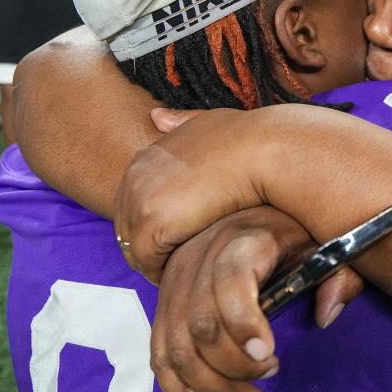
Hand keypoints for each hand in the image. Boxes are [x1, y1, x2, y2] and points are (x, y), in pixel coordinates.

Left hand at [114, 108, 265, 282]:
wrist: (264, 150)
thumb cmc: (248, 137)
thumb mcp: (207, 121)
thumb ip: (179, 122)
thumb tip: (155, 116)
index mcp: (145, 158)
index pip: (133, 202)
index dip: (155, 222)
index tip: (179, 236)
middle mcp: (134, 177)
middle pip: (128, 227)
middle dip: (150, 245)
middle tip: (180, 261)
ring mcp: (139, 200)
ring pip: (134, 247)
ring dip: (156, 262)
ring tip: (185, 273)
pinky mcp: (153, 224)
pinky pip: (148, 262)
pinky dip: (164, 272)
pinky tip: (189, 275)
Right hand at [152, 206, 363, 391]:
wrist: (248, 213)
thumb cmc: (290, 235)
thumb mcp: (321, 245)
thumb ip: (338, 277)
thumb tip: (327, 316)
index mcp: (242, 240)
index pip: (230, 279)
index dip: (244, 322)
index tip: (269, 354)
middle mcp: (199, 259)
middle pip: (201, 323)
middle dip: (235, 364)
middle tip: (271, 371)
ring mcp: (175, 283)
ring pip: (178, 347)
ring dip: (213, 384)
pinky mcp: (163, 305)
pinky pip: (159, 354)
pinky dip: (181, 386)